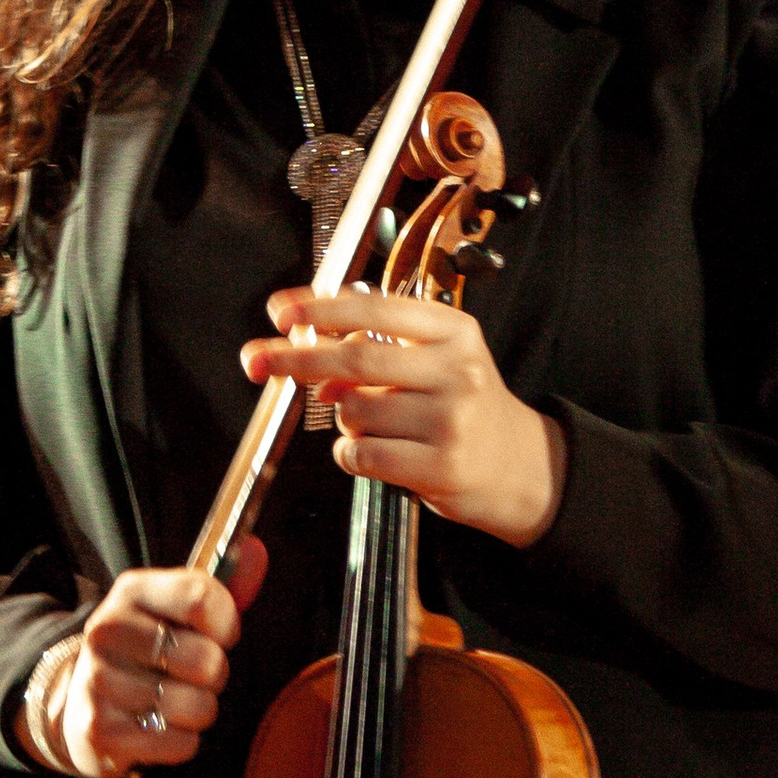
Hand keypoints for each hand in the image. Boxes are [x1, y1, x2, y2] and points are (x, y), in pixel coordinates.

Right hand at [24, 542, 266, 777]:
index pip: (202, 597)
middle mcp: (108, 630)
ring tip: (173, 701)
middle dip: (214, 674)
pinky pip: (181, 743)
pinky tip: (157, 727)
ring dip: (198, 711)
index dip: (225, 623)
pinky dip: (181, 741)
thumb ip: (223, 587)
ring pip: (198, 706)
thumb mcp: (175, 612)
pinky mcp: (101, 730)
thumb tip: (257, 551)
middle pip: (207, 659)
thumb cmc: (146, 652)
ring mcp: (99, 680)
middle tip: (191, 674)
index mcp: (132, 591)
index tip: (216, 634)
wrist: (80, 704)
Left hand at [240, 287, 566, 547]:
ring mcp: (452, 421)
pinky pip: (361, 454)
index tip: (280, 312)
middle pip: (356, 357)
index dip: (321, 308)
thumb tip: (309, 354)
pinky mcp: (441, 467)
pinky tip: (377, 453)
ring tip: (378, 426)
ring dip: (344, 420)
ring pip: (354, 412)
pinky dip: (351, 454)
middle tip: (257, 360)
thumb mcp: (437, 361)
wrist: (520, 469)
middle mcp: (458, 371)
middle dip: (296, 359)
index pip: (375, 308)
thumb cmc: (466, 409)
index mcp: (455, 331)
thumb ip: (378, 347)